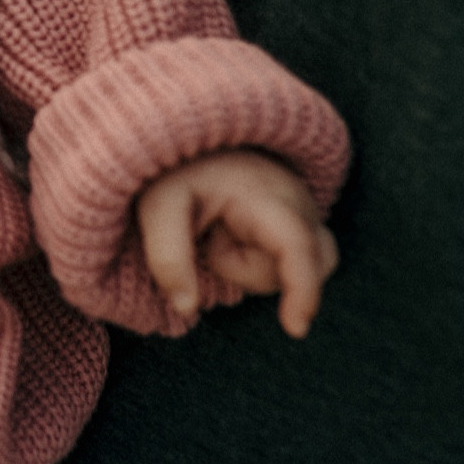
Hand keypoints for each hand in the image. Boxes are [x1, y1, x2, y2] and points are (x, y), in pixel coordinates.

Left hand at [135, 148, 339, 337]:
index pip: (297, 247)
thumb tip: (185, 308)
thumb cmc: (177, 171)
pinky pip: (293, 258)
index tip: (295, 329)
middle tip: (210, 234)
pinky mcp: (302, 218)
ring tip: (221, 228)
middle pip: (296, 266)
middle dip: (247, 268)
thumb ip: (167, 257)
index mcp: (264, 194)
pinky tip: (237, 232)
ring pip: (294, 266)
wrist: (194, 135)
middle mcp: (298, 200)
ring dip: (252, 263)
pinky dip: (263, 257)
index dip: (302, 290)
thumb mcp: (158, 207)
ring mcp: (305, 209)